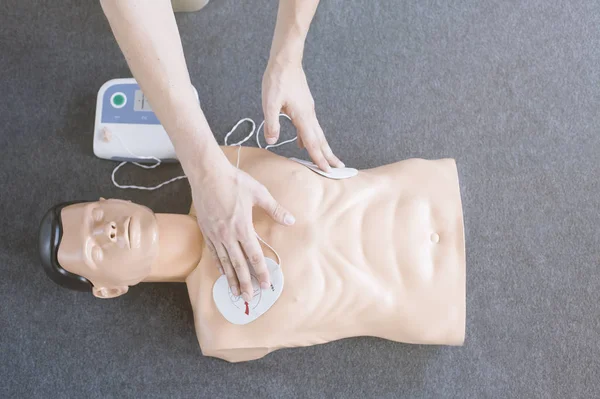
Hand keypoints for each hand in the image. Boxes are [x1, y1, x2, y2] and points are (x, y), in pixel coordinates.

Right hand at [189, 160, 294, 301]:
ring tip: (235, 293)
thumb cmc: (234, 181)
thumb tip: (291, 220)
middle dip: (246, 283)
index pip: (254, 256)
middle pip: (238, 264)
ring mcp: (215, 234)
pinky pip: (213, 253)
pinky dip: (218, 265)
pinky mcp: (206, 230)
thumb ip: (275, 209)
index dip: (261, 272)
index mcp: (243, 227)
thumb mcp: (259, 193)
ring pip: (224, 262)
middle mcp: (228, 235)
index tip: (266, 285)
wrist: (207, 173)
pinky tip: (222, 273)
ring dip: (231, 279)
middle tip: (250, 298)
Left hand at [262, 60, 343, 171]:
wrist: (286, 60)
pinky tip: (304, 143)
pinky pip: (310, 127)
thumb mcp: (270, 102)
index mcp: (302, 116)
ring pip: (317, 133)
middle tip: (340, 169)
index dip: (319, 158)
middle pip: (321, 140)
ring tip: (327, 159)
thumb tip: (272, 141)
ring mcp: (308, 110)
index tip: (328, 171)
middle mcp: (309, 115)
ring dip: (322, 148)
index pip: (313, 142)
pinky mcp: (304, 106)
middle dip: (329, 156)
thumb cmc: (278, 79)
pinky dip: (311, 138)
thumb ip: (271, 123)